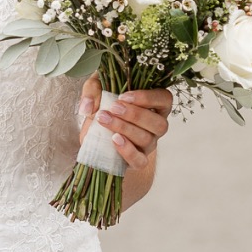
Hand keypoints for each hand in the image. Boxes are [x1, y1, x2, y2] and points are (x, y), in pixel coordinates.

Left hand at [77, 77, 172, 210]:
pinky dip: (128, 151)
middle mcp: (156, 125)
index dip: (147, 98)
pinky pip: (140, 160)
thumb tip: (87, 106)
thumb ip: (92, 90)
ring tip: (104, 120)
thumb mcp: (97, 90)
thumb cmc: (104, 107)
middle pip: (158, 123)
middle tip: (113, 108)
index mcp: (155, 105)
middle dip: (135, 115)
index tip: (123, 96)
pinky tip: (114, 140)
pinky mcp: (138, 160)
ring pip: (147, 139)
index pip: (164, 99)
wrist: (95, 134)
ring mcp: (149, 145)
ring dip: (125, 128)